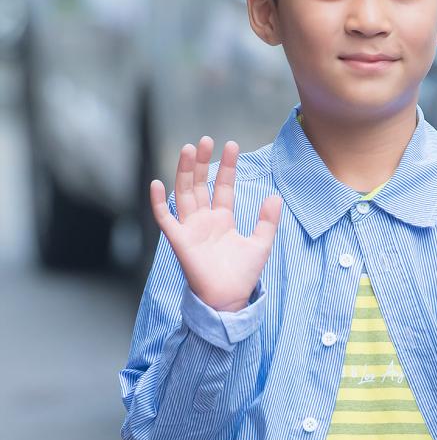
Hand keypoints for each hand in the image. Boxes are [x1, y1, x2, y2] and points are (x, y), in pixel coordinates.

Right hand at [150, 136, 281, 311]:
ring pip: (183, 194)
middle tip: (205, 140)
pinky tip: (157, 184)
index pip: (222, 186)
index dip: (227, 167)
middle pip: (199, 184)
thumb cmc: (243, 275)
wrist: (230, 299)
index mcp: (222, 219)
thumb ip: (267, 221)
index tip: (232, 145)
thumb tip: (276, 196)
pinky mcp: (179, 241)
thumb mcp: (261, 244)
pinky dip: (159, 202)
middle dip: (201, 162)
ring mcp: (190, 229)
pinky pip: (165, 219)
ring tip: (188, 149)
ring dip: (184, 172)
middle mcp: (204, 220)